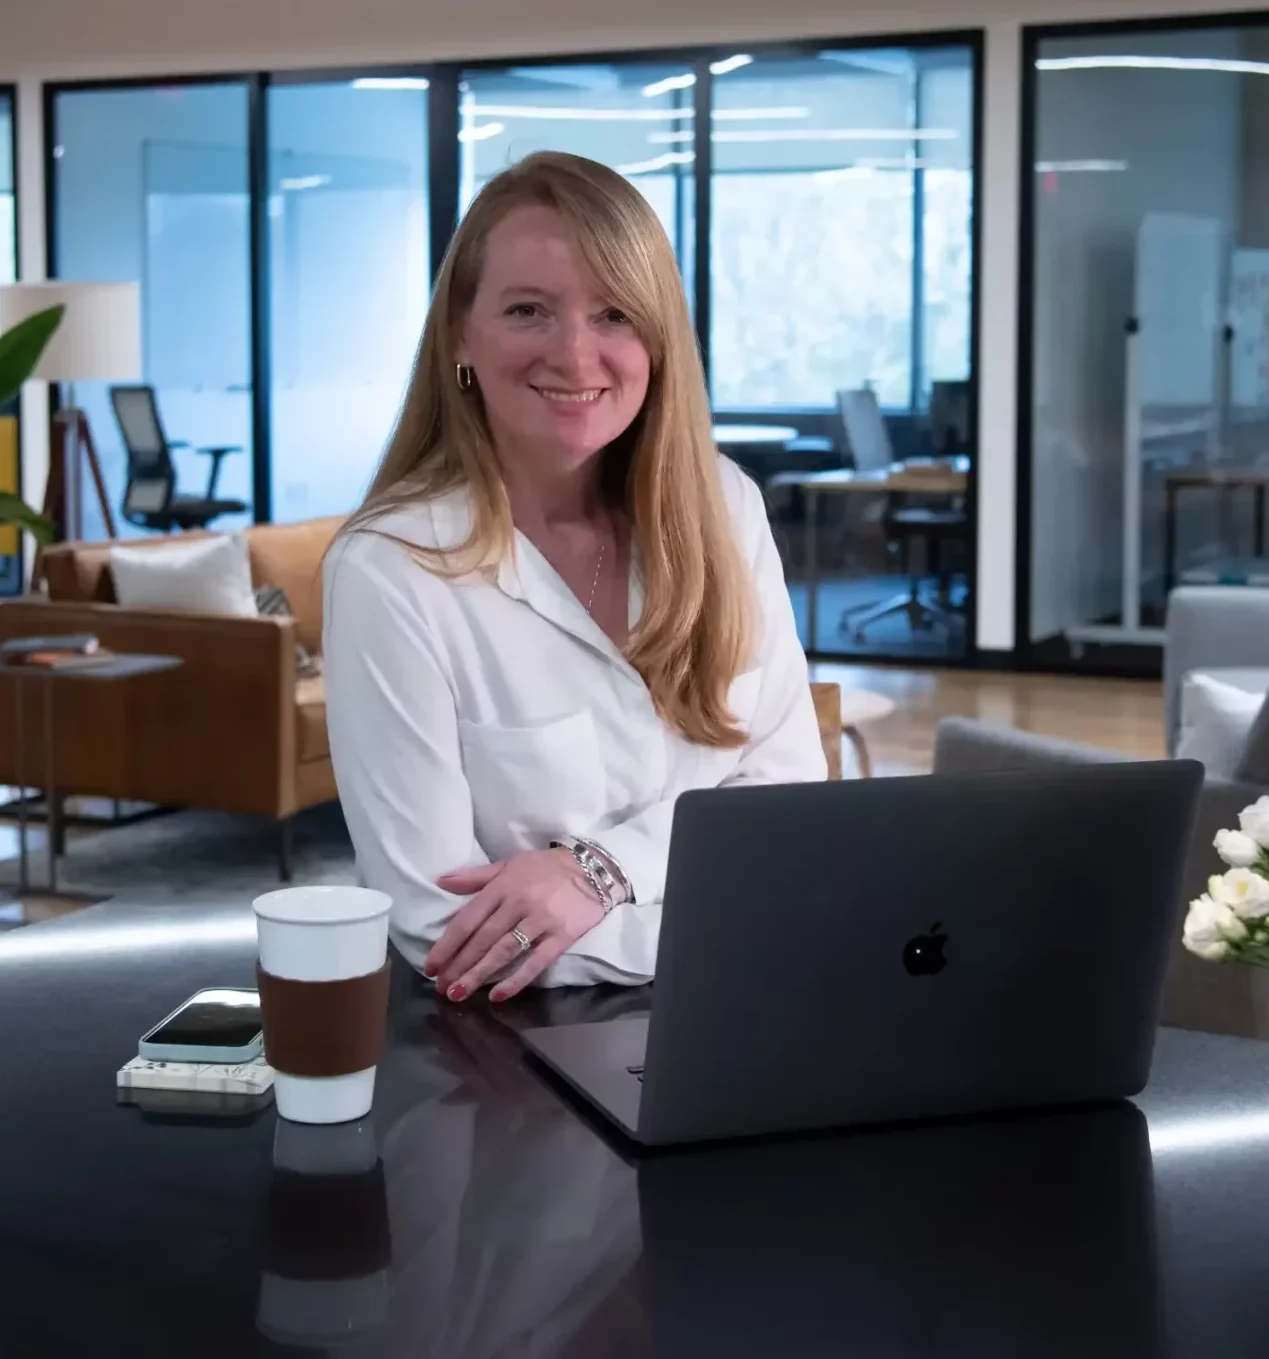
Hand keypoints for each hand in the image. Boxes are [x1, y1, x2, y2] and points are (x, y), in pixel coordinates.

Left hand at [427, 849, 605, 1002]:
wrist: (594, 868)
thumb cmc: (546, 867)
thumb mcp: (510, 863)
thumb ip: (476, 876)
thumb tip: (441, 881)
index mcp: (502, 886)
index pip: (468, 919)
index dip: (447, 945)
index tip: (431, 966)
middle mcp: (518, 903)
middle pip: (482, 939)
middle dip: (459, 965)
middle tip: (441, 988)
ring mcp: (541, 920)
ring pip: (504, 951)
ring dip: (479, 974)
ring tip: (459, 993)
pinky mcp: (561, 935)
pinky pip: (536, 962)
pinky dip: (516, 980)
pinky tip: (498, 996)